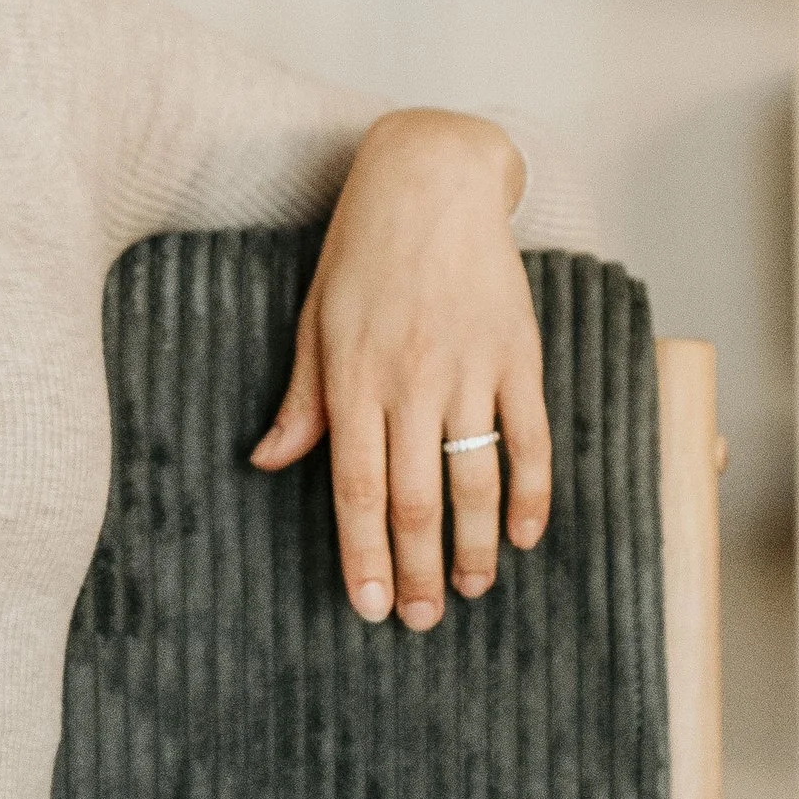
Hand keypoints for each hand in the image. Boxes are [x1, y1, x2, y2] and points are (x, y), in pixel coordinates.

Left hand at [249, 109, 550, 629]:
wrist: (433, 178)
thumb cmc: (362, 252)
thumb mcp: (315, 321)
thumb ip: (303, 400)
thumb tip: (266, 462)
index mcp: (355, 379)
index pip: (356, 489)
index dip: (364, 555)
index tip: (368, 607)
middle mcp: (413, 382)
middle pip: (417, 499)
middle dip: (417, 569)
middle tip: (419, 620)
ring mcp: (472, 369)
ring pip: (475, 479)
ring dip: (473, 546)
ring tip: (469, 591)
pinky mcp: (520, 353)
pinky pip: (532, 436)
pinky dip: (533, 492)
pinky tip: (523, 535)